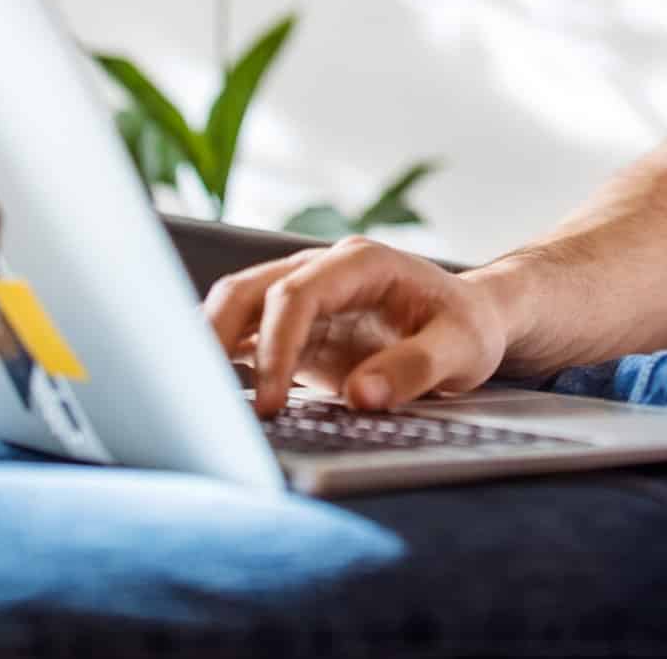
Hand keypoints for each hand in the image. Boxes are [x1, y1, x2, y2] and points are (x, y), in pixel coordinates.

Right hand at [203, 236, 509, 416]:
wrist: (471, 321)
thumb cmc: (468, 328)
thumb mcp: (462, 349)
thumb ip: (415, 369)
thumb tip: (362, 396)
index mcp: (361, 264)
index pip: (296, 294)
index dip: (276, 347)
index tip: (271, 402)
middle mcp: (323, 272)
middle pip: (246, 291)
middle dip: (215, 339)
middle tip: (204, 399)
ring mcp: (304, 298)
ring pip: (234, 310)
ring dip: (209, 349)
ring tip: (195, 401)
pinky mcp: (295, 331)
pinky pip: (246, 340)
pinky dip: (223, 364)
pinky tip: (212, 400)